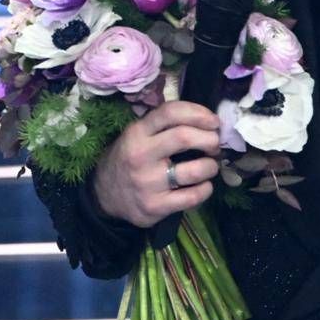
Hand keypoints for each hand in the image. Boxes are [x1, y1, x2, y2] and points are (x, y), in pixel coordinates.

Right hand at [92, 101, 220, 226]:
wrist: (104, 196)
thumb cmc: (131, 158)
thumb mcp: (138, 135)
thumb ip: (166, 125)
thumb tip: (209, 120)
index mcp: (137, 133)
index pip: (170, 112)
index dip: (199, 113)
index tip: (214, 121)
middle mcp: (140, 155)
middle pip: (184, 138)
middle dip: (210, 139)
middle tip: (215, 145)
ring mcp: (147, 183)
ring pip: (195, 170)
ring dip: (211, 166)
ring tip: (210, 166)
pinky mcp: (155, 206)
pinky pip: (193, 197)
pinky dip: (206, 189)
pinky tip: (203, 185)